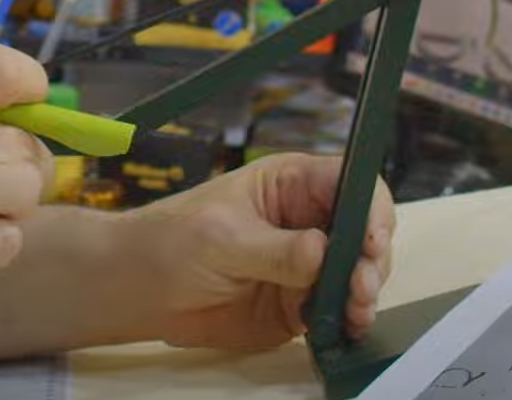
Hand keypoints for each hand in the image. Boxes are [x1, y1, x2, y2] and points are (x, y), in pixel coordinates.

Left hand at [136, 153, 395, 349]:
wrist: (139, 291)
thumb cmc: (171, 241)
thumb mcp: (222, 237)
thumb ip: (276, 249)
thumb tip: (322, 254)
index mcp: (293, 184)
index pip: (350, 183)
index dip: (370, 207)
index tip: (370, 240)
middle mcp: (309, 220)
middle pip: (365, 230)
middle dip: (372, 257)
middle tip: (360, 286)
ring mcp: (308, 263)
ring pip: (359, 271)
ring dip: (366, 291)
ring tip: (355, 310)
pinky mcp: (301, 302)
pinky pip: (338, 308)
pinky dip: (350, 318)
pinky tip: (349, 327)